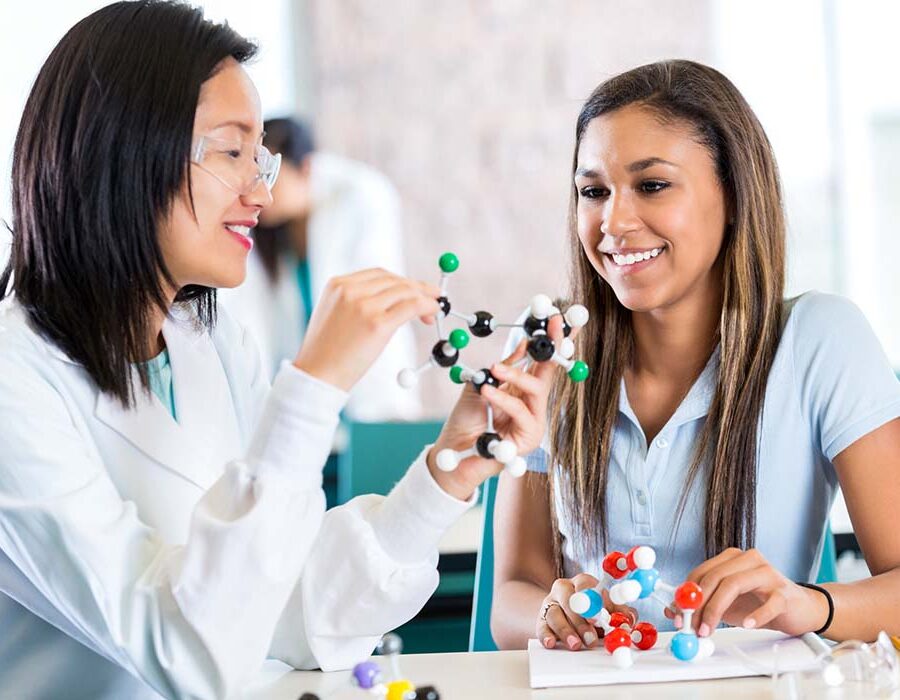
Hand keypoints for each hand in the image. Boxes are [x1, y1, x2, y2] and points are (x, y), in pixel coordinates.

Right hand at [293, 268, 439, 390]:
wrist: (317, 375)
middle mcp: (350, 290)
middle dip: (417, 288)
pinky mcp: (377, 323)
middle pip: (394, 280)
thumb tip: (392, 302)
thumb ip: (357, 303)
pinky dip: (426, 306)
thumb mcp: (335, 315)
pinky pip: (410, 307)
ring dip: (425, 297)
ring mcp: (364, 305)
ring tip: (434, 309)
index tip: (415, 291)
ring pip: (405, 291)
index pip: (379, 274)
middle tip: (432, 298)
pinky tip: (432, 312)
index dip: (401, 281)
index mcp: (338, 285)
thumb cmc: (326, 353)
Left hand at [426, 315, 570, 499]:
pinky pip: (522, 413)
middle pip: (549, 372)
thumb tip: (523, 343)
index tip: (555, 317)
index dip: (550, 340)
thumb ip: (502, 368)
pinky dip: (504, 400)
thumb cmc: (466, 419)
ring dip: (516, 377)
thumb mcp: (481, 384)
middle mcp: (533, 404)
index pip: (541, 361)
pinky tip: (488, 392)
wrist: (453, 450)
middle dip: (551, 347)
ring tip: (495, 371)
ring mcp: (534, 421)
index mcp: (522, 389)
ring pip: (537, 391)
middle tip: (548, 326)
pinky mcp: (530, 438)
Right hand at [536, 574, 637, 650]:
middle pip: (568, 600)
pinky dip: (546, 635)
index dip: (591, 600)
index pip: (585, 585)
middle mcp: (563, 589)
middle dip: (580, 621)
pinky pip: (541, 626)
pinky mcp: (541, 619)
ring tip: (576, 645)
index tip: (598, 616)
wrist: (570, 614)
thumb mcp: (610, 609)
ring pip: (554, 614)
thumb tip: (629, 620)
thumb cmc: (594, 610)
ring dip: (565, 630)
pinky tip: (551, 643)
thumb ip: (621, 613)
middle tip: (590, 638)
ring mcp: (550, 604)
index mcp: (582, 582)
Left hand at [666, 548, 830, 637]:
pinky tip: (747, 624)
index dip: (686, 595)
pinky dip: (756, 615)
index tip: (678, 615)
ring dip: (717, 610)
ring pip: (735, 584)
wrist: (799, 608)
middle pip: (715, 577)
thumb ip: (702, 604)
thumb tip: (672, 610)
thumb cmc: (761, 602)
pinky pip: (769, 602)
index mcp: (731, 558)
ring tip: (709, 630)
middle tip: (692, 627)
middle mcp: (748, 559)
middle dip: (699, 605)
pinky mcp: (785, 591)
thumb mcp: (727, 603)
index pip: (701, 572)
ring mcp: (768, 573)